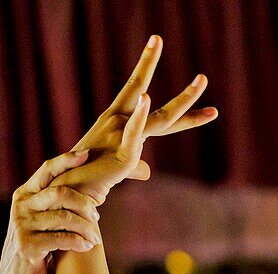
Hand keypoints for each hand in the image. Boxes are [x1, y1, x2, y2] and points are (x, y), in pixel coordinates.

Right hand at [0, 150, 101, 273]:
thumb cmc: (38, 243)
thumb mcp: (41, 219)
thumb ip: (54, 204)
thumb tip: (88, 190)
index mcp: (25, 193)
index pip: (47, 169)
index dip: (66, 160)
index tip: (86, 154)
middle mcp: (21, 205)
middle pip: (59, 192)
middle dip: (84, 203)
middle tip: (96, 216)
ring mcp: (22, 225)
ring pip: (63, 217)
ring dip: (85, 227)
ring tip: (96, 238)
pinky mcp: (28, 245)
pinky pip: (61, 239)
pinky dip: (78, 242)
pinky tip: (87, 246)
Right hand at [55, 35, 217, 205]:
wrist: (72, 190)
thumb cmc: (92, 178)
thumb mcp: (119, 168)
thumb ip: (134, 166)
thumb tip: (146, 170)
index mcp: (123, 123)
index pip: (153, 107)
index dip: (180, 104)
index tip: (199, 88)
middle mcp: (121, 121)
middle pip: (156, 100)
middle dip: (181, 90)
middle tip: (204, 78)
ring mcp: (121, 133)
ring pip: (160, 117)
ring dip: (183, 101)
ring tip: (202, 80)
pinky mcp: (122, 152)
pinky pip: (134, 133)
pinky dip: (139, 116)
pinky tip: (146, 98)